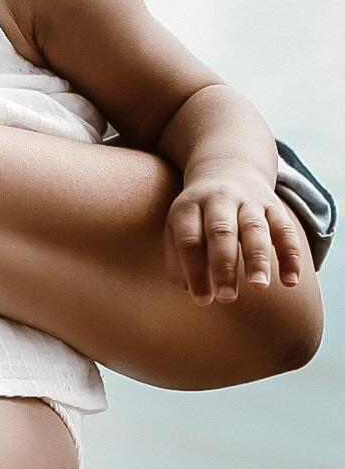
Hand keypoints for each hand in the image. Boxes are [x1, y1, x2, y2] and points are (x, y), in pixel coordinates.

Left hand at [165, 164, 301, 304]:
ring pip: (255, 228)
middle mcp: (218, 199)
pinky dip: (290, 256)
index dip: (195, 271)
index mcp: (188, 207)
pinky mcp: (274, 205)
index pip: (189, 240)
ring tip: (259, 288)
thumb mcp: (177, 228)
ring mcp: (248, 200)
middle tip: (227, 299)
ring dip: (258, 259)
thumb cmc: (198, 215)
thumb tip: (191, 290)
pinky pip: (285, 230)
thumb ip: (178, 260)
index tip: (202, 300)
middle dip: (224, 267)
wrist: (226, 168)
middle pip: (221, 231)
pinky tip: (291, 282)